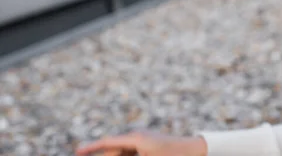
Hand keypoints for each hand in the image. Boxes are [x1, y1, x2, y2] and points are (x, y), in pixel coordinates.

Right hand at [75, 131, 207, 155]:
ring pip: (122, 153)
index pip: (108, 142)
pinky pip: (131, 153)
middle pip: (114, 150)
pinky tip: (124, 153)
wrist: (195, 150)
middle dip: (104, 154)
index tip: (77, 151)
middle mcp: (138, 136)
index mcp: (136, 138)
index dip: (91, 147)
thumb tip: (113, 153)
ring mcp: (143, 140)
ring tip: (101, 150)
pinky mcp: (147, 146)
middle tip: (88, 153)